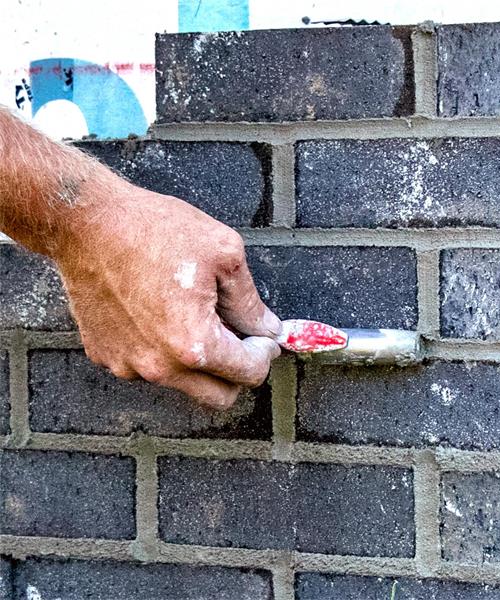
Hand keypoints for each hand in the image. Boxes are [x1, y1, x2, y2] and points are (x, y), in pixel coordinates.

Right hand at [53, 178, 281, 408]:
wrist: (88, 223)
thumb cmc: (153, 230)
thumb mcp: (224, 254)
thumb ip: (251, 303)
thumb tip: (267, 329)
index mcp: (193, 345)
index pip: (249, 374)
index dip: (265, 352)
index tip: (262, 336)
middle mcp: (159, 366)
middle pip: (219, 396)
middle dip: (237, 370)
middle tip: (238, 336)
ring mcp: (128, 365)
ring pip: (184, 383)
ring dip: (199, 361)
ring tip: (194, 314)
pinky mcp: (106, 356)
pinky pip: (148, 366)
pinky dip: (163, 350)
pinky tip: (160, 312)